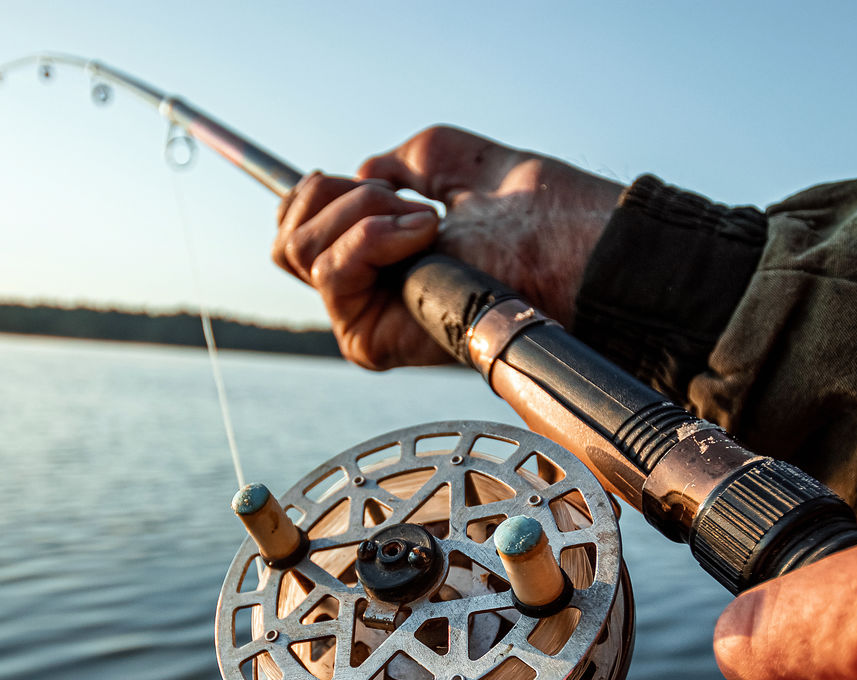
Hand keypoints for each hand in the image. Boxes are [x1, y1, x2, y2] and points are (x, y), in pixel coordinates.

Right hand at [272, 126, 622, 369]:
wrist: (570, 249)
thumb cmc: (530, 213)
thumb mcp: (446, 161)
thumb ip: (392, 166)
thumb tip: (356, 177)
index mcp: (376, 258)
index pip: (294, 225)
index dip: (317, 191)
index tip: (380, 181)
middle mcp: (363, 294)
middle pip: (285, 238)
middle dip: (341, 197)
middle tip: (415, 206)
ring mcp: (363, 318)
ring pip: (301, 250)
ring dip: (364, 213)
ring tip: (428, 224)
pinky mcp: (369, 340)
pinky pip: (331, 272)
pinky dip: (373, 236)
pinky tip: (426, 238)